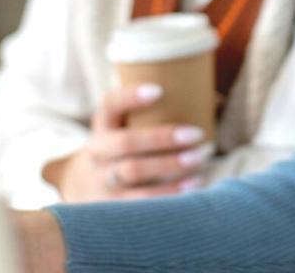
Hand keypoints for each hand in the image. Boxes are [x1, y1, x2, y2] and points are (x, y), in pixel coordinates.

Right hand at [43, 82, 212, 201]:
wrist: (84, 187)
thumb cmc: (122, 146)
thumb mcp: (123, 126)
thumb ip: (152, 112)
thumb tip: (210, 93)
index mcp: (102, 124)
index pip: (110, 103)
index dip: (131, 96)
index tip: (160, 90)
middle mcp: (98, 151)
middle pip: (126, 143)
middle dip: (162, 137)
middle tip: (196, 134)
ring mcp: (104, 179)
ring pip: (133, 171)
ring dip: (169, 165)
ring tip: (198, 159)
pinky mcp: (114, 205)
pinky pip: (141, 201)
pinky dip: (169, 193)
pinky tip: (193, 185)